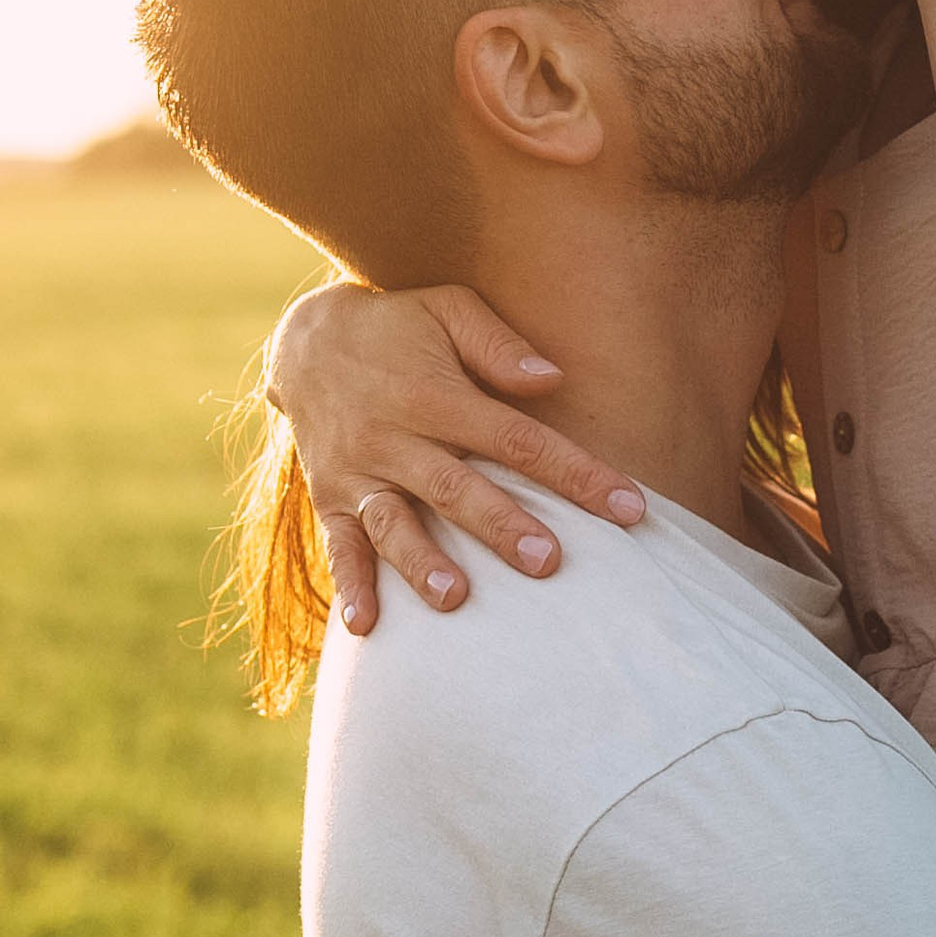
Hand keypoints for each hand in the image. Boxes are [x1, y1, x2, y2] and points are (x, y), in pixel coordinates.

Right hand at [263, 280, 644, 632]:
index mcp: (436, 395)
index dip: (574, 474)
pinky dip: (350, 585)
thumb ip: (499, 345)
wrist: (306, 340)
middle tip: (548, 563)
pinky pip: (339, 544)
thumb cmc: (398, 326)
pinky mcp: (330, 497)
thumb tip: (553, 378)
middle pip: (456, 487)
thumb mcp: (448, 309)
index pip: (516, 439)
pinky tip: (365, 627)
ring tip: (456, 598)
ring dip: (423, 562)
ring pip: (394, 522)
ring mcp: (360, 472)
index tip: (629, 509)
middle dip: (502, 526)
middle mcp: (396, 438)